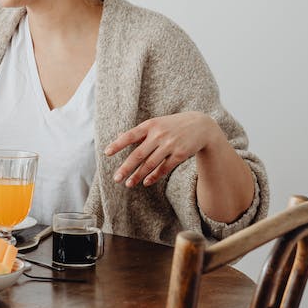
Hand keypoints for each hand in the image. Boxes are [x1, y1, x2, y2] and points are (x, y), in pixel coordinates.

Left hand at [104, 111, 221, 187]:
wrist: (201, 126)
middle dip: (126, 168)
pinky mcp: (180, 154)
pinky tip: (146, 182)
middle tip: (116, 179)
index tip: (106, 153)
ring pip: (150, 164)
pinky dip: (154, 176)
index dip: (117, 144)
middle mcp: (159, 135)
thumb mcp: (156, 124)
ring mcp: (170, 145)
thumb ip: (139, 133)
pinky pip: (164, 168)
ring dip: (138, 176)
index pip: (130, 136)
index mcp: (150, 125)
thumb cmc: (172, 125)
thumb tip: (118, 136)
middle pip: (138, 154)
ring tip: (128, 184)